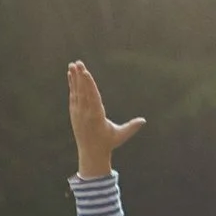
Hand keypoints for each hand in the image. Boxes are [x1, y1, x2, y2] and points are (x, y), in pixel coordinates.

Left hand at [67, 61, 145, 178]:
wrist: (91, 153)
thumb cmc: (108, 143)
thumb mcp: (121, 135)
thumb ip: (131, 127)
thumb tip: (143, 120)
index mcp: (96, 116)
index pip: (92, 97)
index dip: (88, 84)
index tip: (85, 73)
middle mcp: (85, 113)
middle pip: (83, 91)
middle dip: (80, 77)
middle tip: (78, 63)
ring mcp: (78, 113)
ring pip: (76, 92)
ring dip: (74, 78)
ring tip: (73, 65)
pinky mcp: (74, 113)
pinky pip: (73, 96)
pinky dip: (72, 85)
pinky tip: (71, 75)